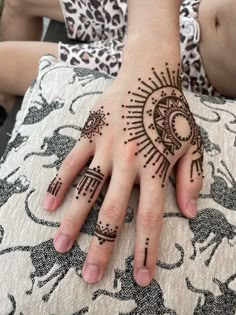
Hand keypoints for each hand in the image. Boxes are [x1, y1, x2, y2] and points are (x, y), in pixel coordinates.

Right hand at [42, 62, 202, 286]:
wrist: (149, 76)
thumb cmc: (171, 113)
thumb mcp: (192, 145)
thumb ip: (190, 179)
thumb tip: (188, 212)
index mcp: (154, 168)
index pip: (151, 218)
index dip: (147, 250)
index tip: (141, 276)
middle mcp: (129, 163)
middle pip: (113, 213)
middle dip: (102, 247)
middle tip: (89, 274)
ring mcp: (106, 148)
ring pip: (87, 191)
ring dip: (74, 221)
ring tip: (62, 246)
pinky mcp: (90, 134)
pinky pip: (72, 162)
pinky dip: (60, 184)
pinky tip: (49, 205)